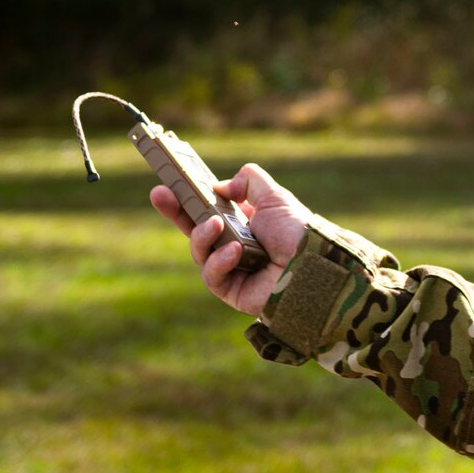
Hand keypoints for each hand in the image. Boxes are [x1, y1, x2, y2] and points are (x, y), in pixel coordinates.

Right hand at [149, 162, 312, 316]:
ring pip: (199, 252)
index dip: (186, 197)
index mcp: (242, 221)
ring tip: (215, 225)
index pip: (207, 209)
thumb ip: (248, 181)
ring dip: (202, 236)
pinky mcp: (231, 290)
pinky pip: (212, 276)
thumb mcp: (273, 196)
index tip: (168, 182)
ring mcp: (230, 268)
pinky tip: (235, 251)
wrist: (313, 263)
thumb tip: (221, 186)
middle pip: (193, 229)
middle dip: (175, 211)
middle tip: (160, 194)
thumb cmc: (297, 230)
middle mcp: (232, 244)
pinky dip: (220, 261)